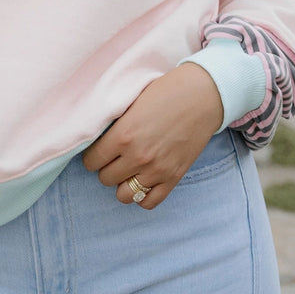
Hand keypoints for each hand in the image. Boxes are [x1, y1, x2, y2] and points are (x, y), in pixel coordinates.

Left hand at [82, 63, 223, 209]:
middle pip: (105, 178)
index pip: (92, 161)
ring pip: (124, 195)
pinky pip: (149, 202)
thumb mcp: (133, 102)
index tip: (98, 151)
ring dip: (122, 183)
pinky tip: (143, 180)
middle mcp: (137, 156)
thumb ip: (115, 123)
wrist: (202, 95)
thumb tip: (98, 137)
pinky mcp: (173, 178)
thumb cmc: (166, 91)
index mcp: (123, 134)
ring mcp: (156, 170)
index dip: (92, 155)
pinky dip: (143, 195)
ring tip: (127, 170)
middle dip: (106, 168)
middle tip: (114, 157)